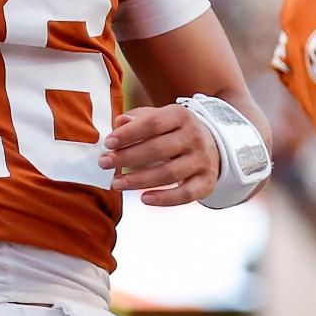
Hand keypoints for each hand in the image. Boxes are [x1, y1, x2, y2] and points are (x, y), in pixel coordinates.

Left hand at [99, 102, 220, 204]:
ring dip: (139, 180)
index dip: (129, 134)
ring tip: (116, 183)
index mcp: (181, 116)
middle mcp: (194, 137)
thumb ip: (138, 119)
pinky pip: (185, 194)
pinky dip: (165, 199)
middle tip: (104, 163)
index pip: (153, 123)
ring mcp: (202, 160)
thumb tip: (119, 122)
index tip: (108, 143)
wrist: (212, 145)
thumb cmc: (174, 131)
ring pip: (169, 173)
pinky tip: (144, 199)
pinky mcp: (206, 182)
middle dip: (127, 157)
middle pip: (158, 149)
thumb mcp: (159, 118)